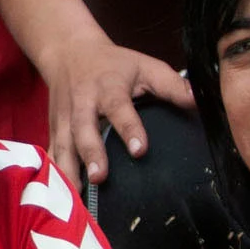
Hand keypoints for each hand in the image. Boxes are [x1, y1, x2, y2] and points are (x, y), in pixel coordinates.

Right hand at [38, 28, 190, 193]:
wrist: (68, 52)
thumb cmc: (114, 64)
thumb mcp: (145, 66)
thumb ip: (172, 85)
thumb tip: (199, 102)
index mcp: (108, 88)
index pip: (119, 109)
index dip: (129, 129)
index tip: (140, 150)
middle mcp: (83, 104)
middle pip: (84, 130)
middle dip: (91, 154)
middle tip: (100, 177)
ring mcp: (64, 119)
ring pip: (63, 145)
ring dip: (69, 170)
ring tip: (77, 196)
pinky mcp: (53, 129)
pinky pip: (51, 153)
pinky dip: (52, 174)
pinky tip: (57, 196)